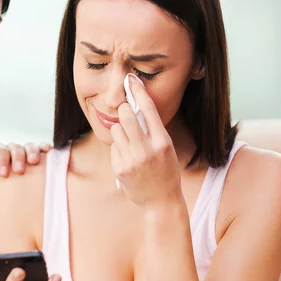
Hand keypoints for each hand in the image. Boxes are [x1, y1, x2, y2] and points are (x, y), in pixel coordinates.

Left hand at [0, 142, 51, 197]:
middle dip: (17, 157)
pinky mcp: (40, 157)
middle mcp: (12, 152)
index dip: (1, 159)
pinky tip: (48, 151)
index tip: (4, 173)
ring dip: (32, 152)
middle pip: (15, 148)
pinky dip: (45, 148)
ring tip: (34, 162)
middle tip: (19, 170)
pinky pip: (43, 149)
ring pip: (29, 146)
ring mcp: (26, 154)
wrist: (4, 205)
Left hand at [110, 76, 182, 207]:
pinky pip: (113, 147)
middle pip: (125, 115)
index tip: (131, 79)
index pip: (148, 109)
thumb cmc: (166, 170)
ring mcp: (132, 160)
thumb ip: (153, 129)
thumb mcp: (166, 147)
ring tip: (131, 143)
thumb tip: (135, 105)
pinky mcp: (120, 168)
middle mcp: (147, 149)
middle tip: (125, 111)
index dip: (138, 91)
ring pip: (116, 130)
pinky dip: (119, 149)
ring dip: (120, 131)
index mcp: (162, 141)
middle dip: (123, 110)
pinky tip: (129, 160)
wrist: (161, 201)